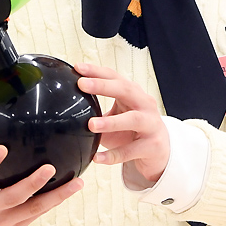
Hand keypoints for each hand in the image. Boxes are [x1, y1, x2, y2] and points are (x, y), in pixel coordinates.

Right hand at [0, 96, 83, 225]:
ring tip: (78, 182)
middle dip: (31, 184)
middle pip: (11, 197)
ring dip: (56, 196)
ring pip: (32, 209)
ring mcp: (3, 220)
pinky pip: (39, 213)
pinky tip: (74, 188)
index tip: (3, 148)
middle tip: (50, 167)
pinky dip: (56, 201)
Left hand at [76, 64, 169, 182]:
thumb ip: (97, 112)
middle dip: (103, 86)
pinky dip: (113, 155)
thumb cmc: (133, 132)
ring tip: (91, 125)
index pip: (115, 77)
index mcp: (134, 94)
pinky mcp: (152, 146)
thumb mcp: (116, 118)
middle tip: (82, 84)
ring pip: (133, 120)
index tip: (78, 68)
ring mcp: (151, 125)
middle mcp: (145, 105)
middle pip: (126, 90)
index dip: (97, 71)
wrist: (159, 153)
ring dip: (111, 122)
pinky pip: (130, 151)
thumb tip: (66, 110)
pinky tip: (98, 158)